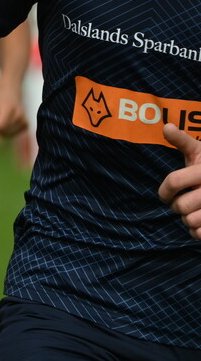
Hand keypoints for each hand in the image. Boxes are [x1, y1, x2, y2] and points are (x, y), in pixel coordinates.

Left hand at [0, 82, 26, 136]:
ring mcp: (23, 120)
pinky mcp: (25, 124)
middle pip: (4, 131)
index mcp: (8, 108)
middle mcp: (18, 115)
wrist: (10, 89)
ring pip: (8, 134)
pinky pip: (14, 134)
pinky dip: (7, 133)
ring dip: (0, 132)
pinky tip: (4, 125)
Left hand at [158, 123, 200, 239]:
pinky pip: (200, 234)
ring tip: (193, 211)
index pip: (174, 181)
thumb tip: (166, 126)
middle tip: (181, 203)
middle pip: (181, 205)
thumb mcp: (199, 151)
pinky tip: (199, 223)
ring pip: (191, 220)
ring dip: (187, 218)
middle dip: (176, 206)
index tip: (164, 195)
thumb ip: (182, 141)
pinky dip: (197, 231)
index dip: (164, 190)